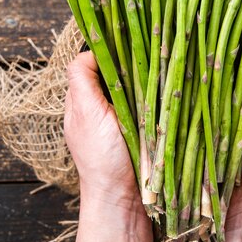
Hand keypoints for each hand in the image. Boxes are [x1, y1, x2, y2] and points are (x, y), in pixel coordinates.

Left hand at [64, 52, 152, 241]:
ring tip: (156, 71)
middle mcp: (97, 107)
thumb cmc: (102, 158)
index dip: (106, 50)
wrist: (123, 199)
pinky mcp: (136, 130)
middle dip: (127, 63)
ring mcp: (117, 120)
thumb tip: (88, 50)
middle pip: (111, 73)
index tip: (126, 41)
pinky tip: (161, 94)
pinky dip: (151, 97)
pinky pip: (142, 104)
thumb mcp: (87, 112)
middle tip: (146, 54)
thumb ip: (82, 80)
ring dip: (141, 80)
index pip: (90, 62)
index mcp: (80, 100)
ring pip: (129, 87)